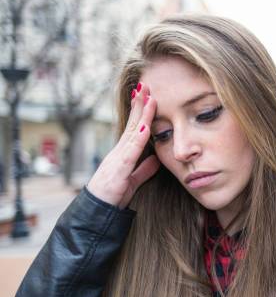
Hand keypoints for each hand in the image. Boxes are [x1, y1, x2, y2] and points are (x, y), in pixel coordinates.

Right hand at [87, 83, 159, 208]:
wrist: (98, 211)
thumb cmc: (113, 195)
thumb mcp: (133, 180)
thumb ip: (144, 169)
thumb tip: (156, 159)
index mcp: (123, 153)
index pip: (134, 127)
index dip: (141, 111)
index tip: (148, 95)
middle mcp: (119, 151)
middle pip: (132, 123)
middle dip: (139, 104)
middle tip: (145, 84)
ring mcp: (118, 158)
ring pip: (132, 132)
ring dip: (141, 114)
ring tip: (148, 97)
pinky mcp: (119, 169)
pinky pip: (131, 151)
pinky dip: (139, 139)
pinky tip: (146, 127)